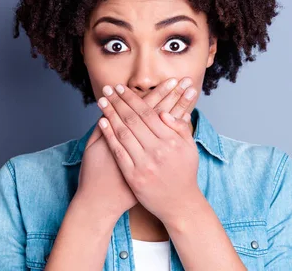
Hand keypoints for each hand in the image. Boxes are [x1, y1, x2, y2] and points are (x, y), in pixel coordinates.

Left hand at [97, 80, 200, 226]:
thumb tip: (165, 112)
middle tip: (108, 88)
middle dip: (118, 101)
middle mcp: (157, 150)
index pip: (148, 113)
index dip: (133, 99)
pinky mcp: (133, 176)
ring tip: (102, 101)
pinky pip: (118, 151)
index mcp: (171, 140)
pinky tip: (102, 123)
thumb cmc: (185, 173)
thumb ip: (179, 128)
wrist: (179, 204)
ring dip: (110, 114)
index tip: (122, 88)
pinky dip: (109, 135)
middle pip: (132, 120)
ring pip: (123, 133)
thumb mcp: (189, 148)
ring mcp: (144, 163)